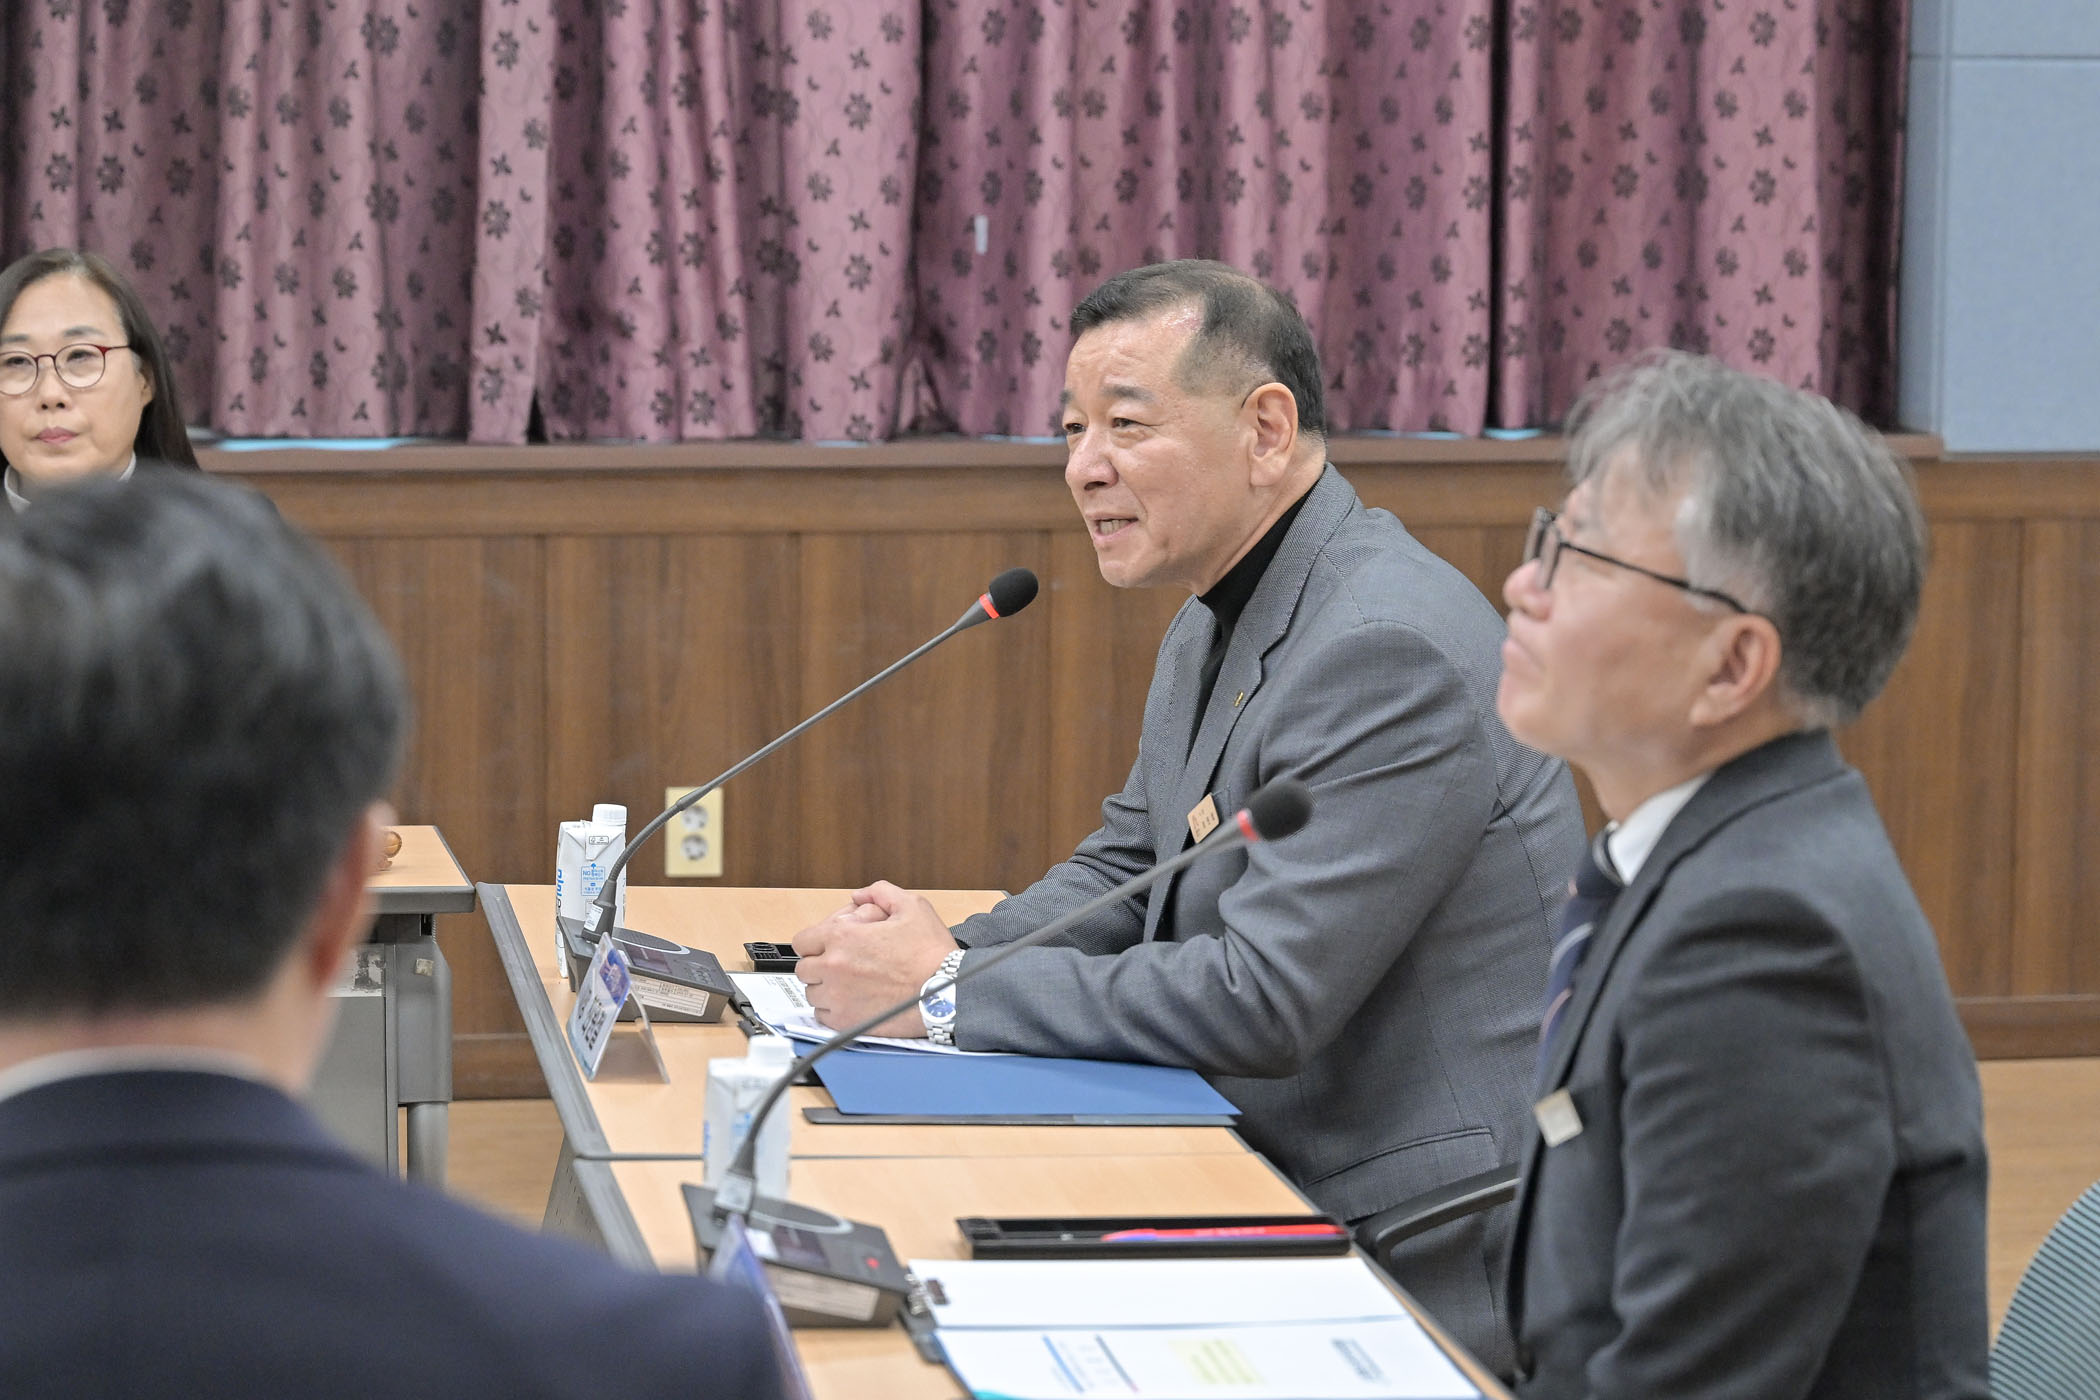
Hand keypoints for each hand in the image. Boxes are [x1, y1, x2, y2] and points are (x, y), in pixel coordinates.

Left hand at [792, 881, 958, 1036]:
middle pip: (804, 969)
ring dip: (825, 988)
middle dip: (819, 965)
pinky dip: (833, 1009)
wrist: (946, 991)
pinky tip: (851, 1002)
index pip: (802, 941)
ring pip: (812, 993)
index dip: (815, 942)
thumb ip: (880, 892)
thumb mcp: (912, 906)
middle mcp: (834, 967)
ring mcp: (838, 997)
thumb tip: (859, 895)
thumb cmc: (931, 952)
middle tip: (839, 966)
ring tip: (848, 985)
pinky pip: (823, 1015)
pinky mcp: (846, 1021)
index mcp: (843, 937)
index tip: (827, 947)